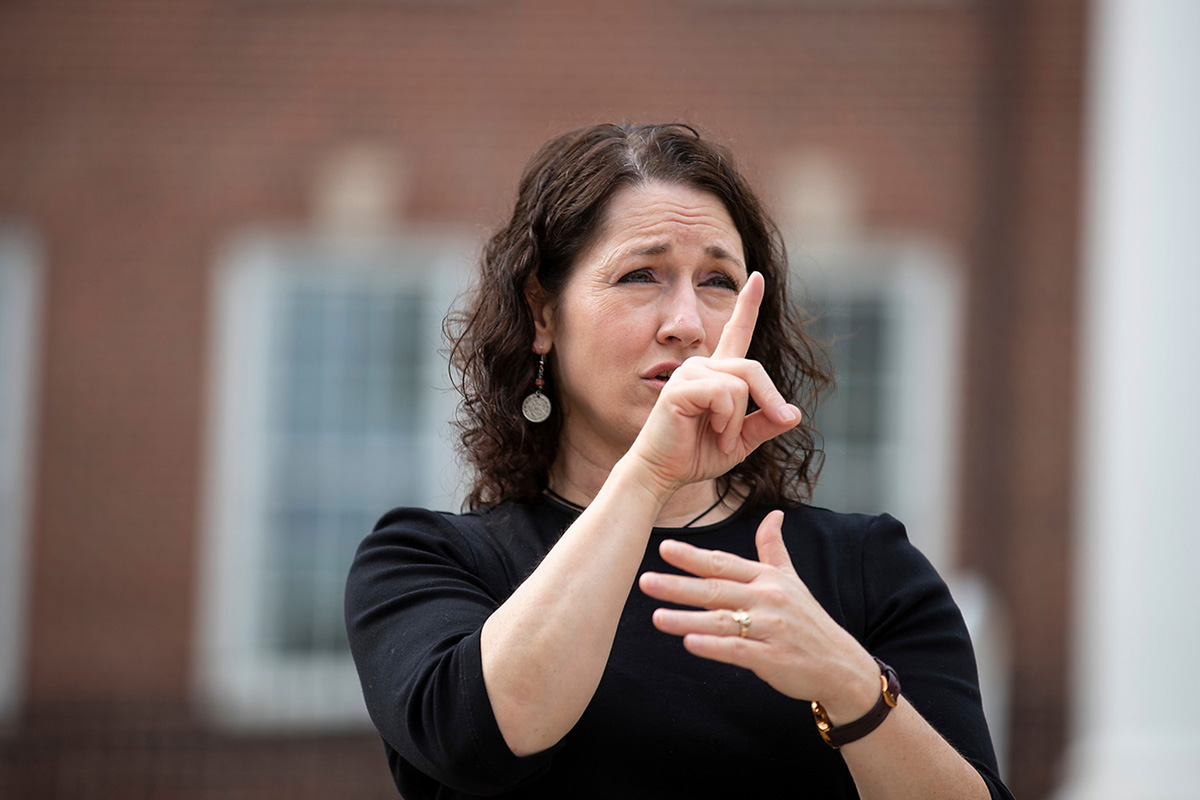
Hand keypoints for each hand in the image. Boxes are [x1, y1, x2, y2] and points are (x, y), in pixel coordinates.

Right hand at [627, 272, 802, 492]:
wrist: (664, 472)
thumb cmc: (696, 453)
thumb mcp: (742, 440)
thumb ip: (765, 423)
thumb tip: (795, 413)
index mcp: (719, 373)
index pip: (737, 332)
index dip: (748, 305)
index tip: (757, 278)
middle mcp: (704, 366)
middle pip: (753, 370)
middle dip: (769, 400)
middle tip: (769, 426)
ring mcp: (689, 373)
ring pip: (740, 386)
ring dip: (737, 421)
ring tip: (720, 437)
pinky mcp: (680, 387)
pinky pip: (723, 395)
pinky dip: (725, 420)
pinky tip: (711, 431)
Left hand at [638, 510, 879, 715]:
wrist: (840, 664)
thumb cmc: (808, 621)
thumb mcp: (792, 580)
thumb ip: (773, 549)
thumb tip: (774, 515)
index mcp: (768, 579)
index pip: (724, 563)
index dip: (693, 557)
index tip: (664, 548)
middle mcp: (768, 600)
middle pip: (716, 589)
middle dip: (678, 585)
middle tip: (645, 581)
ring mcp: (771, 629)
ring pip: (721, 621)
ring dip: (687, 619)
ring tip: (656, 617)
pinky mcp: (773, 659)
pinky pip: (738, 651)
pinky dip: (713, 647)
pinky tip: (689, 643)